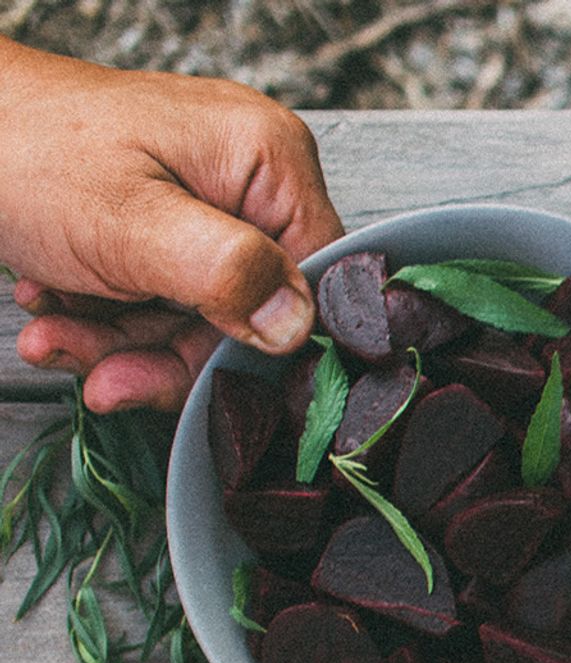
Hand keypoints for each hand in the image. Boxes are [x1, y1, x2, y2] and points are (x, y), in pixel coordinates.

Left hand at [0, 39, 341, 411]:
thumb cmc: (19, 148)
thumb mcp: (127, 223)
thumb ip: (225, 272)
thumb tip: (297, 325)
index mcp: (265, 161)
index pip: (314, 281)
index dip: (264, 345)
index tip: (199, 379)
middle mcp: (247, 179)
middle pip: (250, 310)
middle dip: (166, 351)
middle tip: (101, 374)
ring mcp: (204, 200)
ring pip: (197, 313)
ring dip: (122, 342)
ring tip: (56, 336)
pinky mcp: (163, 220)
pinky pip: (160, 296)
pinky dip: (106, 317)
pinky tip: (58, 307)